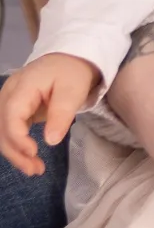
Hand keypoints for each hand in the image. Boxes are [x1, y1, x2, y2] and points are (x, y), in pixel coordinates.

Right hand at [0, 54, 98, 175]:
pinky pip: (8, 130)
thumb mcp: (73, 90)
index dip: (18, 138)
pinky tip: (29, 158)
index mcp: (22, 86)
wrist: (69, 58)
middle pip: (2, 127)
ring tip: (34, 169)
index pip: (11, 115)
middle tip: (36, 170)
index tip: (34, 153)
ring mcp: (8, 101)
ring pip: (1, 132)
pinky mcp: (13, 109)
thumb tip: (50, 141)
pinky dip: (16, 146)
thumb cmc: (72, 72)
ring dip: (14, 153)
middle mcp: (8, 94)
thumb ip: (61, 113)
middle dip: (15, 152)